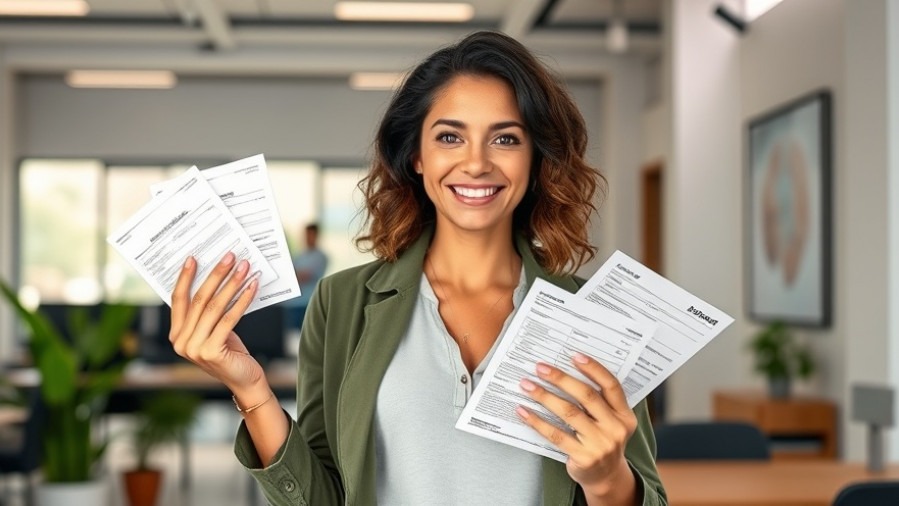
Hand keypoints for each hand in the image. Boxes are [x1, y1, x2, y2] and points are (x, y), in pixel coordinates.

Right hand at [169, 252, 264, 392]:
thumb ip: (207, 312)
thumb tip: (217, 277)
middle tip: (230, 256)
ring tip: (244, 268)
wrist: (245, 381)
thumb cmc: (230, 351)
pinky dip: (242, 300)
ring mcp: (194, 349)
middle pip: (199, 300)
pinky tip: (252, 287)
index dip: (185, 278)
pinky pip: (229, 319)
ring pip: (214, 307)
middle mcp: (181, 342)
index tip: (193, 258)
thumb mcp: (214, 330)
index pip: (178, 300)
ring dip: (232, 284)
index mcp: (176, 335)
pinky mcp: (211, 352)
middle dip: (216, 275)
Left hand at [516, 353, 637, 501]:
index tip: (574, 356)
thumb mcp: (610, 422)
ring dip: (545, 396)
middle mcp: (615, 429)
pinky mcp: (583, 457)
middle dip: (561, 379)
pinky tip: (524, 411)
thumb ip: (598, 402)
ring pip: (569, 413)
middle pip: (587, 396)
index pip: (611, 386)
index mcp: (624, 415)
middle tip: (541, 368)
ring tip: (527, 385)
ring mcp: (600, 444)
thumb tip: (564, 371)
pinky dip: (537, 421)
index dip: (594, 369)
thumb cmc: (602, 440)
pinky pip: (556, 435)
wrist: (606, 477)